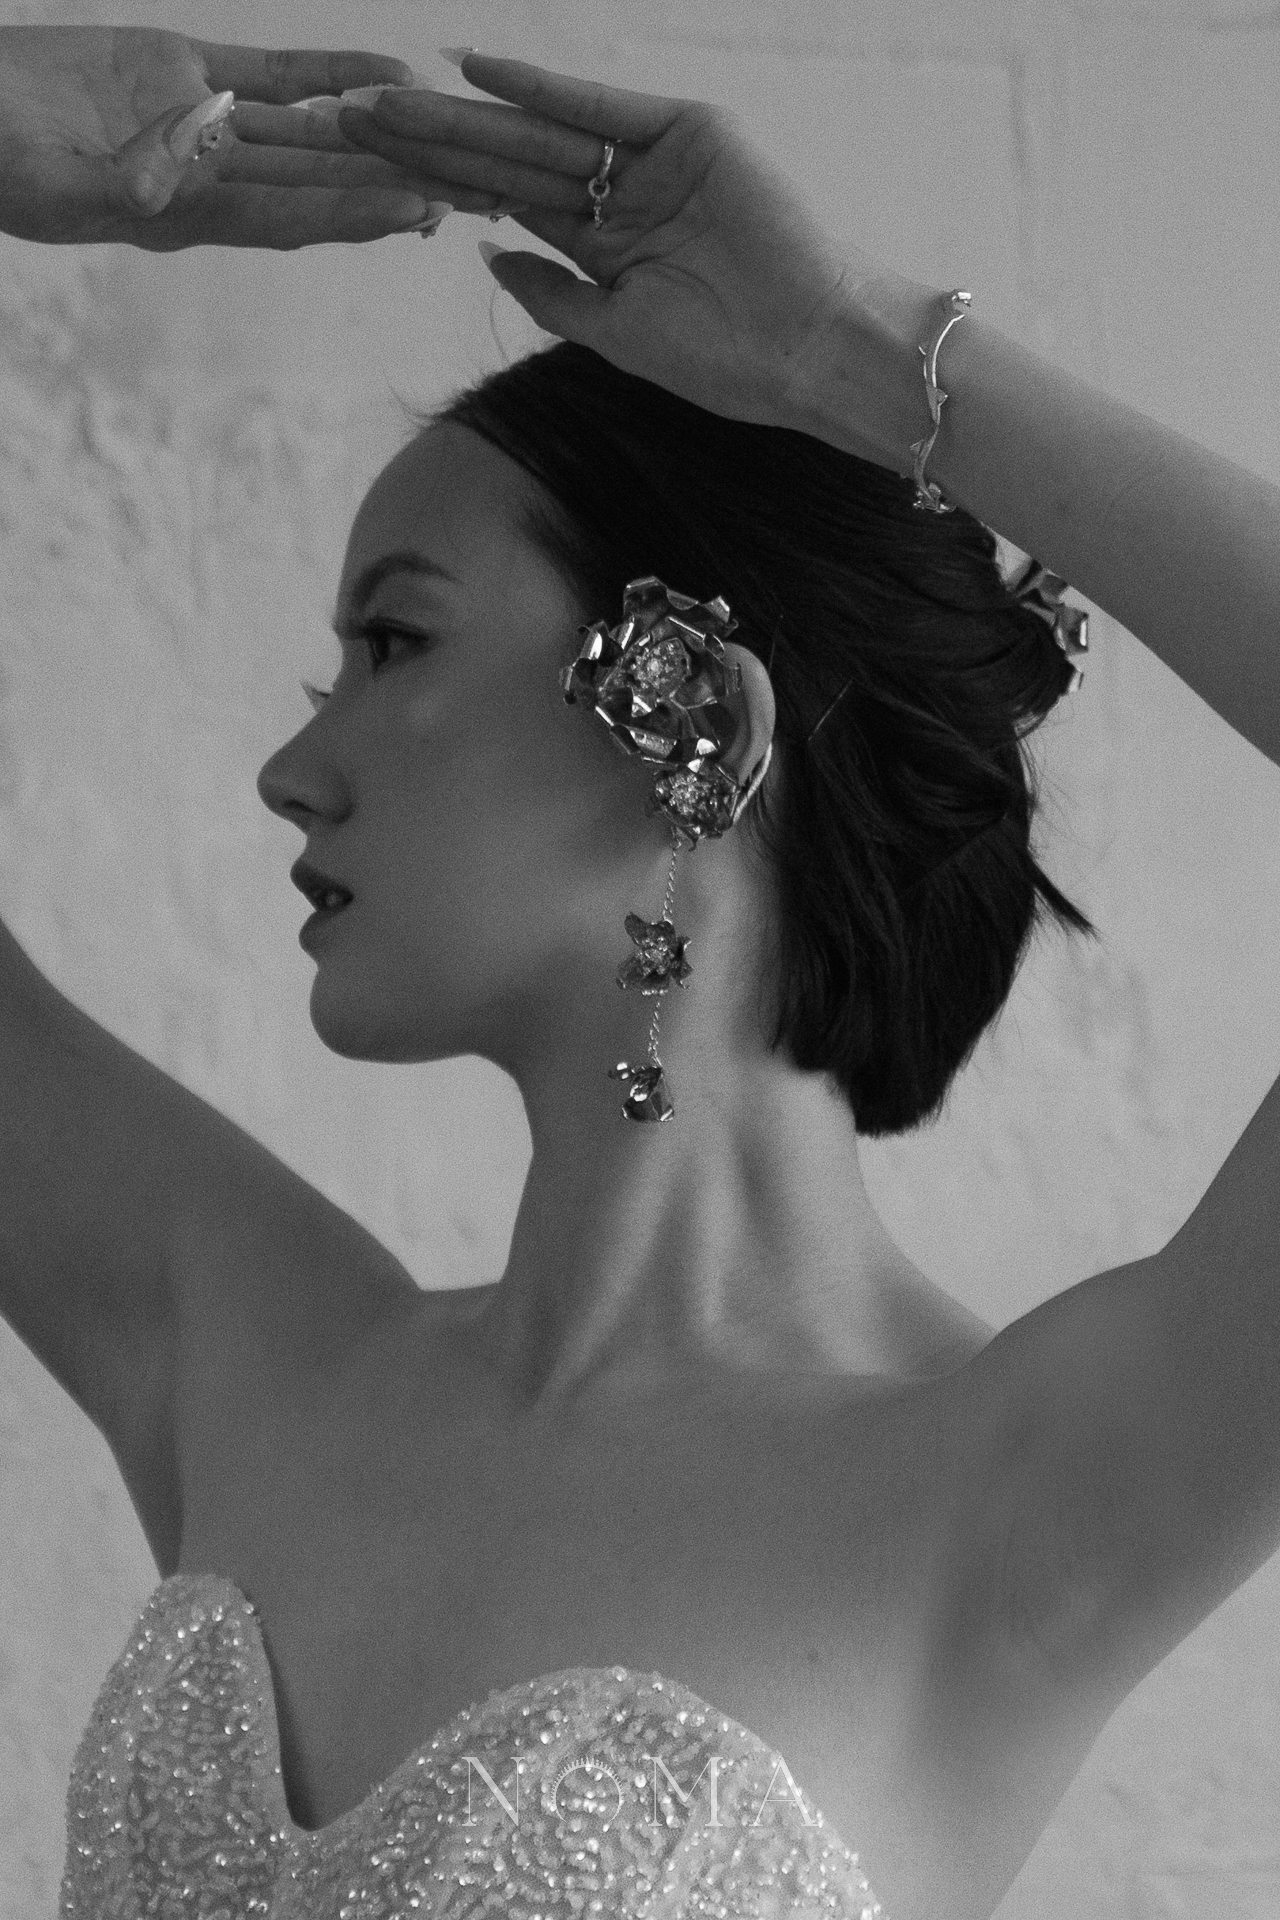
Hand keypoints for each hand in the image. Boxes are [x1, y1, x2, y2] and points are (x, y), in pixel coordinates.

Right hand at [0, 25, 507, 249]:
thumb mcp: (44, 181)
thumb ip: (111, 188)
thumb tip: (172, 196)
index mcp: (182, 213)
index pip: (288, 215)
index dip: (354, 213)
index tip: (419, 213)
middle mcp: (209, 178)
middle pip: (320, 183)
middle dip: (396, 190)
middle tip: (476, 194)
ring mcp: (201, 122)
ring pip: (311, 131)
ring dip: (380, 138)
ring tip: (452, 141)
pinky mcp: (184, 70)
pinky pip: (275, 73)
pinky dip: (330, 72)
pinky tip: (390, 75)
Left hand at [337, 52, 911, 446]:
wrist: (807, 349)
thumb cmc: (724, 360)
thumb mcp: (616, 335)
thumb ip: (554, 295)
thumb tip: (488, 251)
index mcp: (604, 246)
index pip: (504, 204)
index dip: (435, 185)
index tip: (365, 171)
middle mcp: (622, 196)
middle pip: (506, 161)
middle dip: (427, 141)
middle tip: (346, 117)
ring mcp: (652, 161)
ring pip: (538, 134)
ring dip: (461, 115)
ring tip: (386, 99)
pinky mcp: (686, 133)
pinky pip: (598, 109)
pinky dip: (540, 89)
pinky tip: (473, 70)